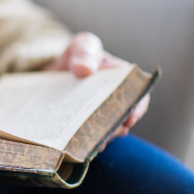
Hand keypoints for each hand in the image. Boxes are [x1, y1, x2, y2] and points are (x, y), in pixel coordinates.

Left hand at [44, 32, 149, 149]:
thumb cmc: (77, 57)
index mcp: (123, 80)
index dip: (136, 108)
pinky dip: (85, 144)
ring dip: (99, 139)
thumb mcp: (81, 47)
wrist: (54, 75)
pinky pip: (90, 141)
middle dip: (114, 129)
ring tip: (88, 142)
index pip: (139, 96)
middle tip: (103, 135)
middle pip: (122, 121)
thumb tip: (83, 69)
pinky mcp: (87, 131)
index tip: (128, 118)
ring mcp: (102, 119)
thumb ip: (84, 51)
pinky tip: (77, 147)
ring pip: (107, 134)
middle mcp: (117, 104)